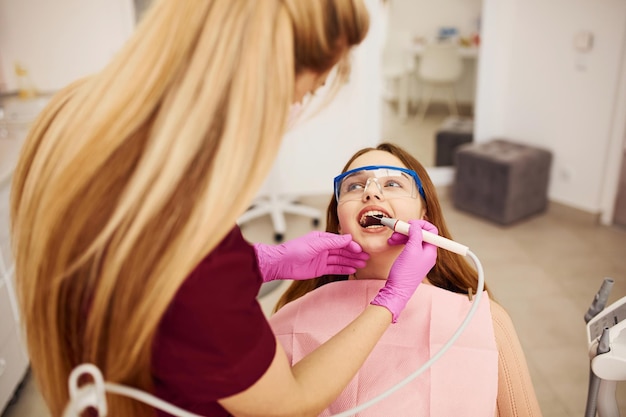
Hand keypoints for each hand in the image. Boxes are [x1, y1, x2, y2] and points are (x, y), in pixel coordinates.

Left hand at [253, 231, 368, 281]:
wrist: (282, 264)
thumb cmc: (294, 250)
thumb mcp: (315, 243)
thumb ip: (332, 241)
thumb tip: (348, 238)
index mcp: (322, 238)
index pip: (341, 241)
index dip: (351, 245)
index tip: (360, 249)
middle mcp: (324, 248)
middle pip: (343, 251)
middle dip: (355, 253)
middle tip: (367, 257)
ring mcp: (323, 258)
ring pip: (341, 259)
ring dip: (352, 261)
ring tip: (363, 264)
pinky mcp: (320, 269)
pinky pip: (335, 268)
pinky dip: (344, 268)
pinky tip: (353, 269)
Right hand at [371, 219, 437, 322]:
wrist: (397, 290)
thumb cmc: (405, 273)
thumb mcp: (411, 250)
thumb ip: (416, 235)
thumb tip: (416, 225)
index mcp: (431, 251)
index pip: (432, 231)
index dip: (421, 225)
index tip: (410, 224)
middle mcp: (427, 254)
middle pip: (421, 234)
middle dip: (408, 230)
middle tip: (397, 230)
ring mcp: (419, 258)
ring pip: (412, 240)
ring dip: (402, 236)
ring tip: (391, 239)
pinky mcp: (411, 261)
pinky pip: (408, 246)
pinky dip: (400, 242)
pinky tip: (392, 243)